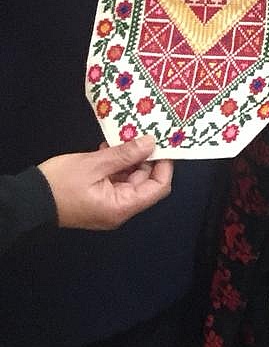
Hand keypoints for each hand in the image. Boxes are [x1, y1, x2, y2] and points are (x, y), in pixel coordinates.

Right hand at [37, 136, 173, 230]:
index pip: (158, 188)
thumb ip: (125, 155)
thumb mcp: (95, 164)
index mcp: (122, 207)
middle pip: (145, 183)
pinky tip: (108, 150)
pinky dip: (115, 166)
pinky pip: (115, 181)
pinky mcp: (98, 199)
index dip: (164, 166)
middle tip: (141, 136)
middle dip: (144, 160)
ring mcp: (108, 206)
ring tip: (121, 141)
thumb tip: (151, 144)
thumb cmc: (60, 184)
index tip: (162, 146)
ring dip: (128, 160)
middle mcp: (119, 210)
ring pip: (129, 180)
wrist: (27, 200)